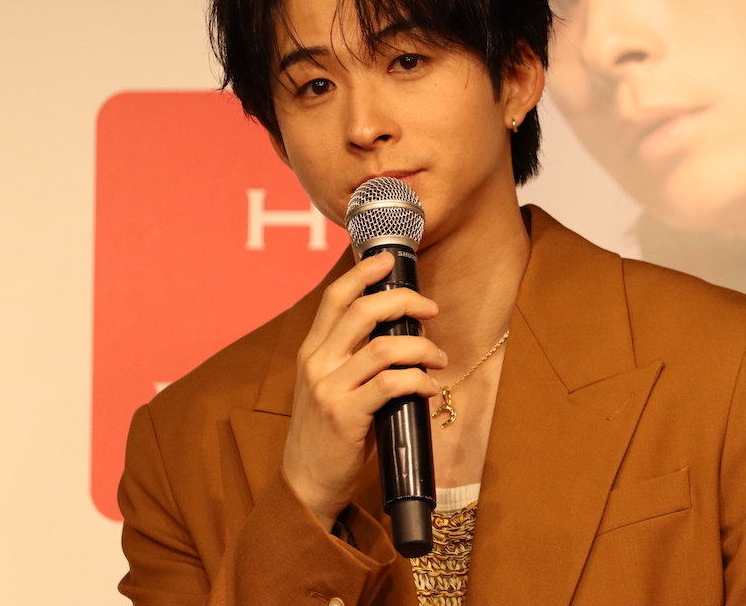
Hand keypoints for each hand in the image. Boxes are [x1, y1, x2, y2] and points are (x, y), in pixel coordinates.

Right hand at [282, 251, 444, 530]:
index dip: (364, 273)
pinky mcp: (345, 417)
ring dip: (421, 347)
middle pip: (363, 311)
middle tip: (431, 310)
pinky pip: (391, 385)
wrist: (307, 483)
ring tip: (438, 358)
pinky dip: (418, 379)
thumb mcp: (331, 386)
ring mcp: (329, 390)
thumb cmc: (330, 433)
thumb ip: (354, 358)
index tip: (390, 261)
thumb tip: (403, 331)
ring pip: (383, 347)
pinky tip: (429, 386)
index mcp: (312, 351)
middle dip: (404, 301)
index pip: (336, 297)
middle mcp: (317, 363)